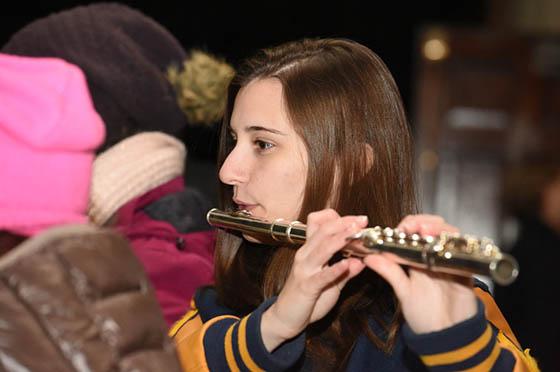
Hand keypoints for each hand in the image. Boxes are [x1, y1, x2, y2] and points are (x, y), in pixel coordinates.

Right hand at [261, 209, 366, 350]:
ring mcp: (304, 270)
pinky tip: (347, 264)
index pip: (320, 224)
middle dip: (344, 223)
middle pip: (323, 231)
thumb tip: (362, 261)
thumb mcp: (330, 283)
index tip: (359, 219)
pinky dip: (335, 268)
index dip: (339, 219)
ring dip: (341, 238)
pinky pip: (322, 275)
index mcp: (309, 250)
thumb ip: (345, 272)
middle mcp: (305, 255)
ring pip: (322, 248)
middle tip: (362, 220)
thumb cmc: (306, 299)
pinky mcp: (306, 286)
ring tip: (357, 233)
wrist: (284, 318)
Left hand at [363, 214, 477, 333]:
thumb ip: (389, 272)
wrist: (447, 335)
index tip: (400, 228)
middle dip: (424, 221)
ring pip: (449, 234)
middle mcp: (434, 256)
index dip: (407, 226)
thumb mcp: (403, 291)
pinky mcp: (466, 269)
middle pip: (432, 227)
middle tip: (414, 226)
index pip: (413, 232)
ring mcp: (450, 260)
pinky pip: (464, 252)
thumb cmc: (424, 314)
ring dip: (438, 229)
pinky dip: (456, 244)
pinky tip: (446, 243)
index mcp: (416, 258)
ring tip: (426, 230)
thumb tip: (368, 257)